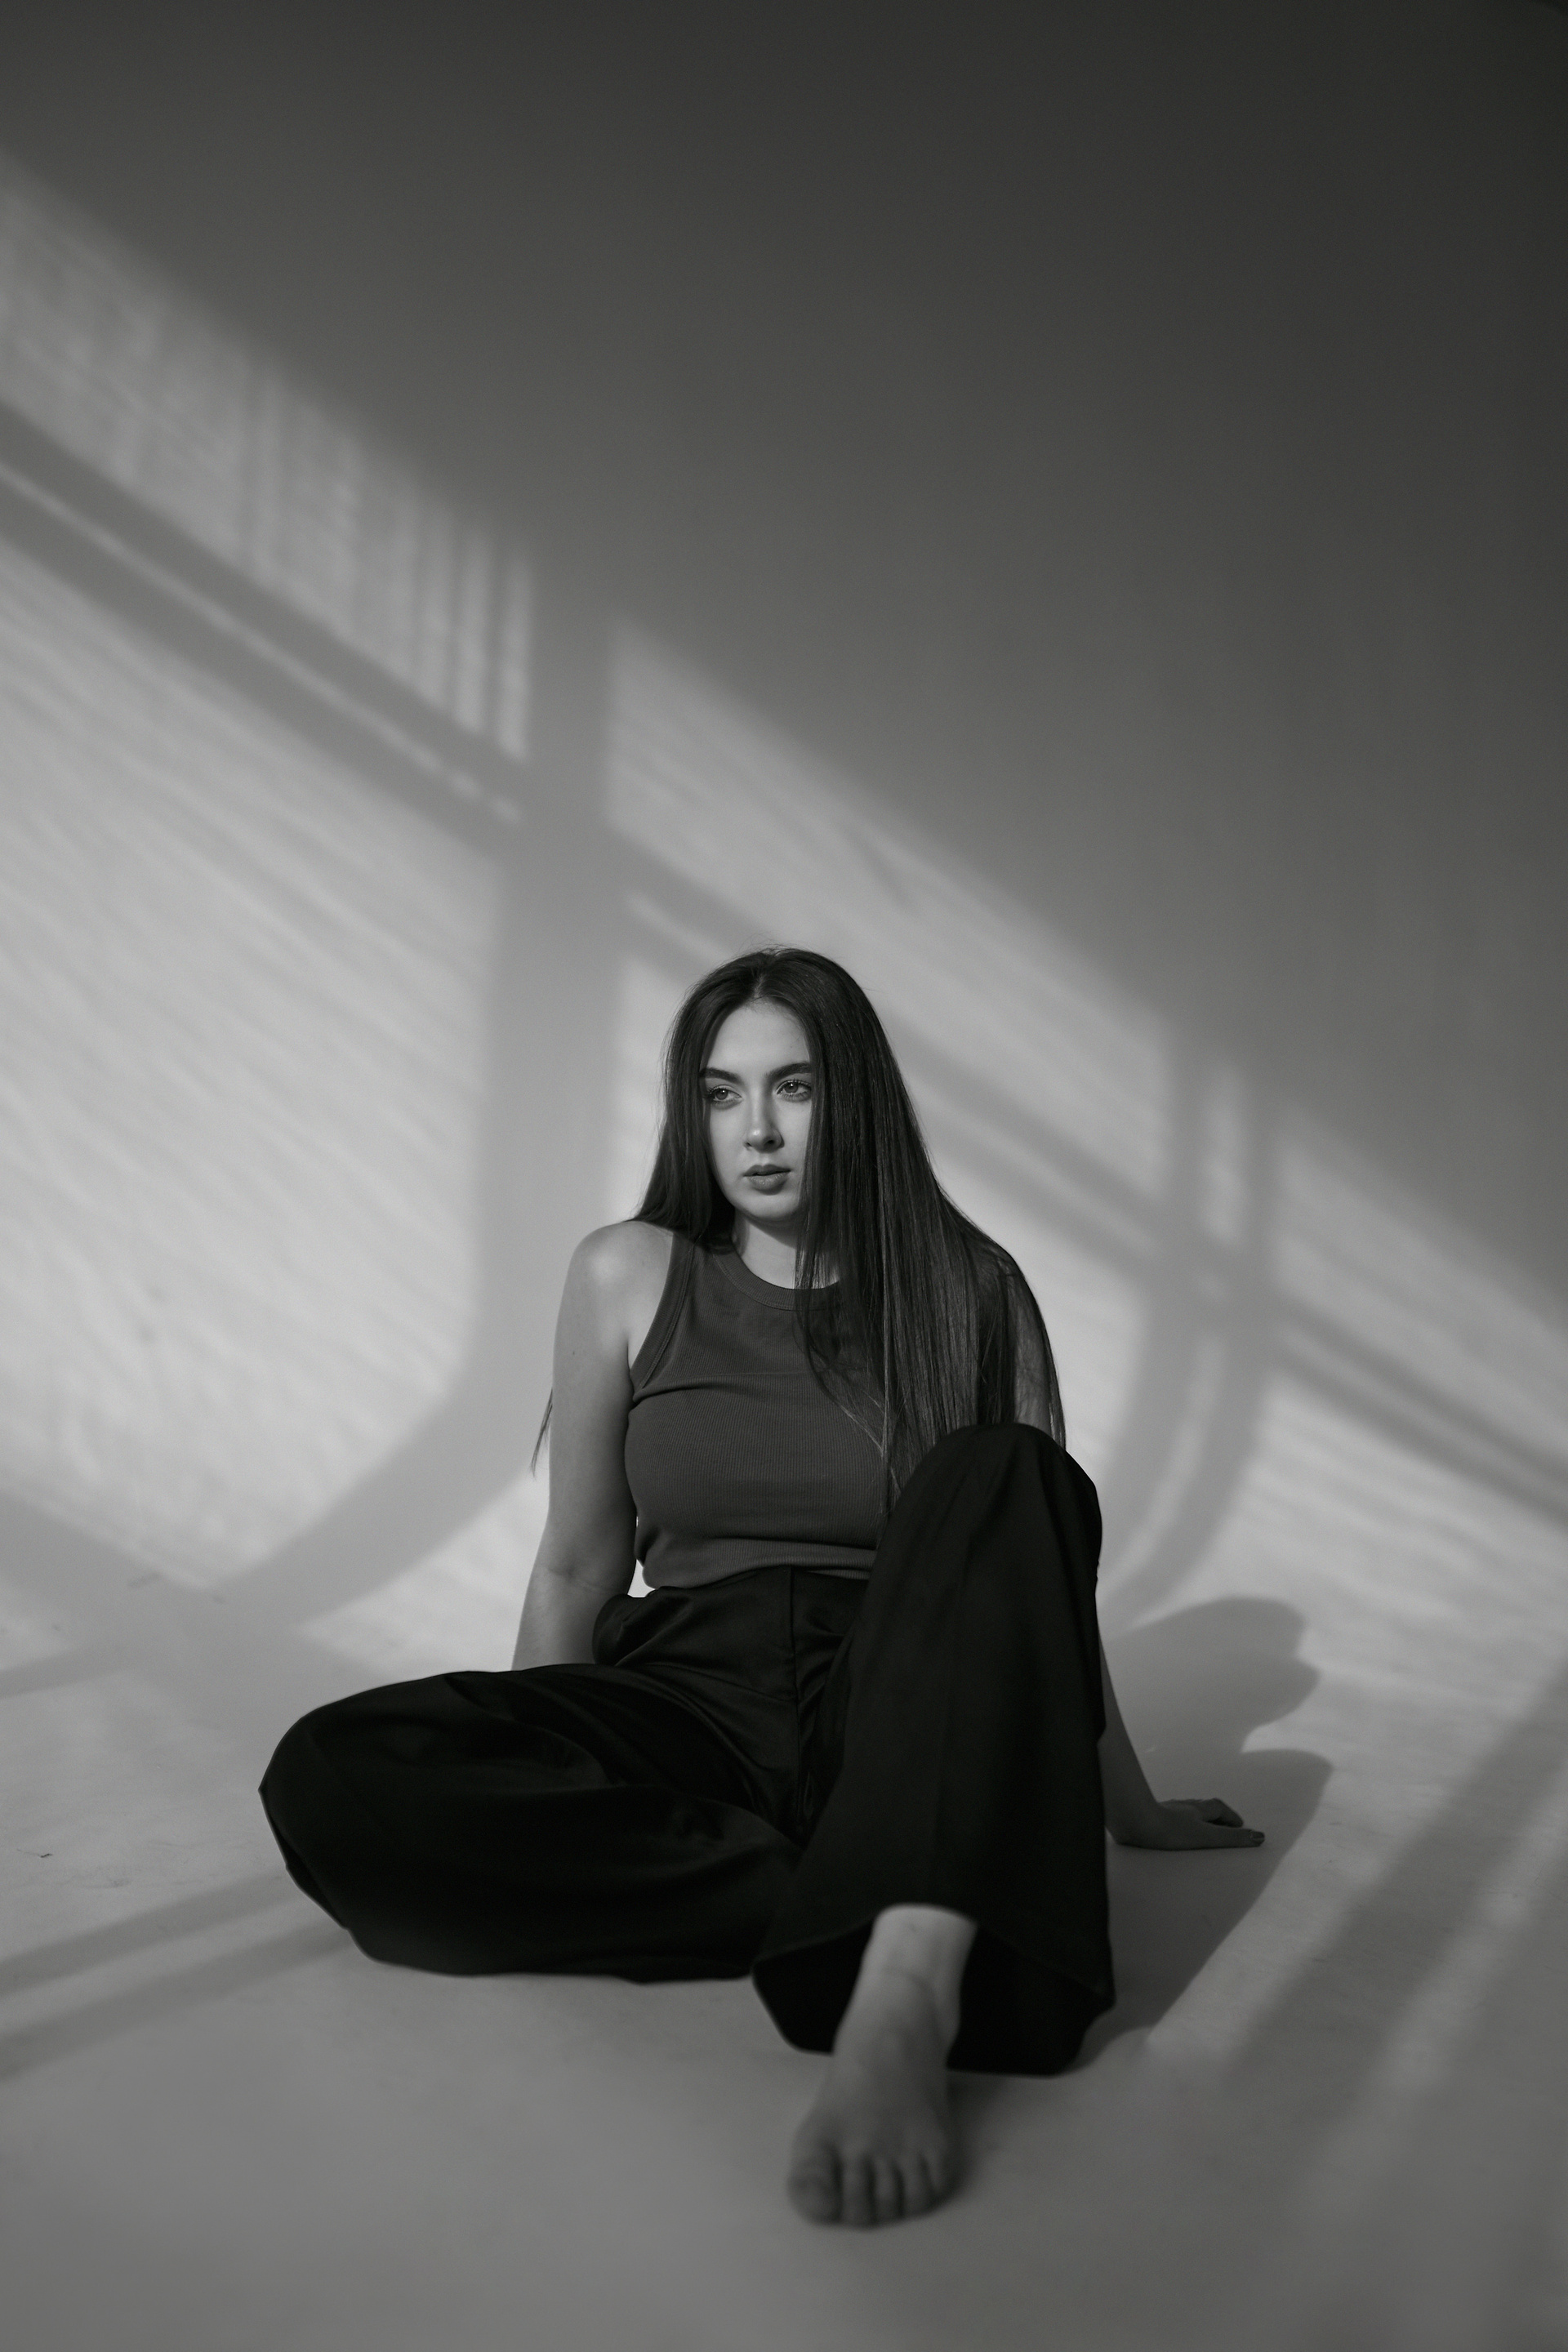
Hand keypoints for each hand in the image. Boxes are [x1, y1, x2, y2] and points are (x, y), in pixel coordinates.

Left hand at [1113, 1797, 1262, 1850]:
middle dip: (1216, 1817)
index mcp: (1197, 1809)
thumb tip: (1259, 1837)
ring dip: (1197, 1821)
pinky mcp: (1150, 1819)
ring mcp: (1165, 1811)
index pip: (1219, 1808)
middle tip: (1225, 1827)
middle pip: (1204, 1808)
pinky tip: (1171, 1835)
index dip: (1231, 1817)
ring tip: (1201, 1830)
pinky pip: (1169, 1820)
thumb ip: (1232, 1838)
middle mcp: (1182, 1807)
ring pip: (1185, 1813)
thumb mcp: (1206, 1836)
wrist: (1133, 1823)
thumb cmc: (1169, 1830)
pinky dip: (1178, 1826)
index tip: (1240, 1825)